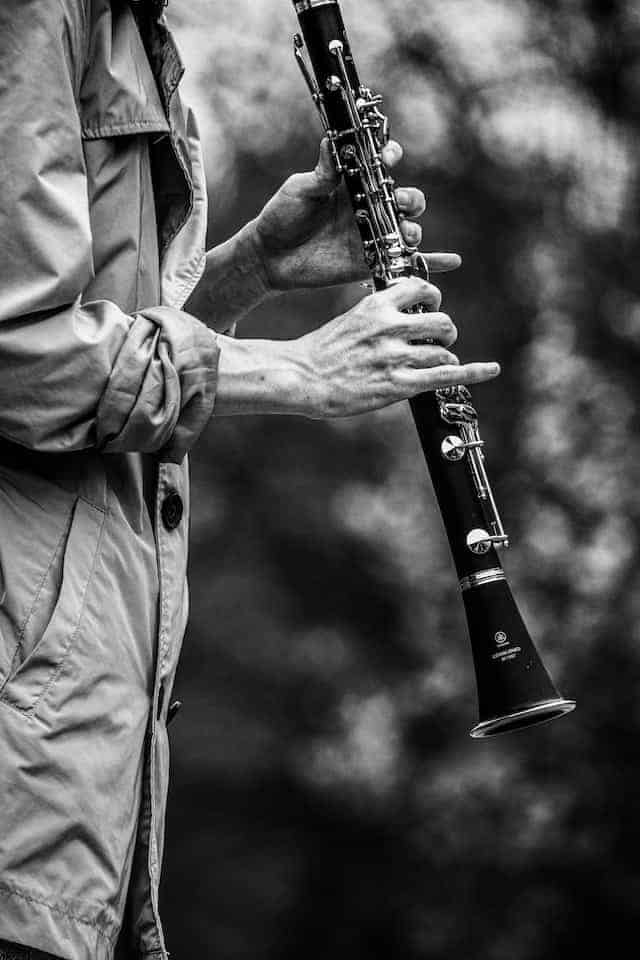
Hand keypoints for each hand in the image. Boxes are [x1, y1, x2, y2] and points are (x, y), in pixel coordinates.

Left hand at [250, 138, 426, 291]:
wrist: (270, 256)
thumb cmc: (281, 216)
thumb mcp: (300, 189)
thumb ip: (322, 172)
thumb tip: (332, 141)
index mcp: (353, 184)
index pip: (382, 166)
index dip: (391, 157)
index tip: (388, 158)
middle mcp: (368, 208)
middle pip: (406, 200)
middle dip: (410, 199)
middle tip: (398, 203)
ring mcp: (372, 236)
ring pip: (408, 229)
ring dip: (413, 229)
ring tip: (404, 233)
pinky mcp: (371, 261)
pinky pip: (406, 261)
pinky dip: (431, 262)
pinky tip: (451, 262)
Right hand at [292, 275, 499, 417]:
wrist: (301, 376)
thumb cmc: (323, 350)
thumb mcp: (351, 318)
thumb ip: (381, 313)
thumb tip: (408, 313)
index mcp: (377, 305)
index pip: (422, 289)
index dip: (433, 299)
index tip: (430, 307)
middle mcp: (390, 327)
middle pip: (442, 321)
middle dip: (445, 331)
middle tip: (438, 341)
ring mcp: (395, 357)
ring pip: (443, 351)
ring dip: (444, 358)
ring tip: (434, 364)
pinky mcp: (398, 385)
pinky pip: (446, 376)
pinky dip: (474, 371)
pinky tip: (491, 369)